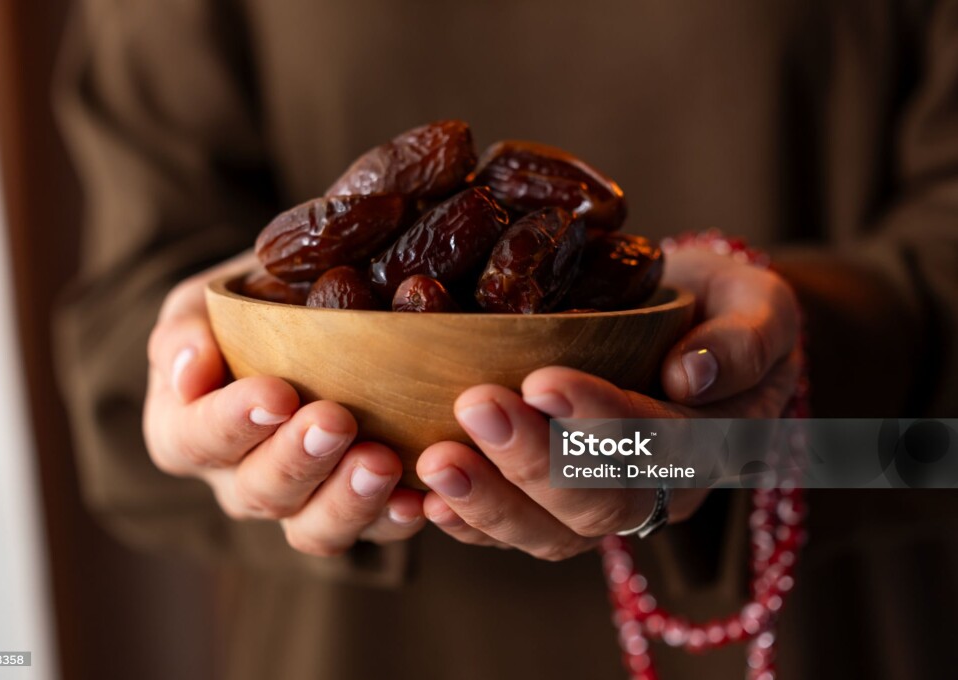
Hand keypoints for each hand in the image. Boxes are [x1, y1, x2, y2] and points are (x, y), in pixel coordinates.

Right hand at [143, 252, 425, 555]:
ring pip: (313, 528)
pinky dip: (396, 519)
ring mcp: (299, 504)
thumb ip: (185, 332)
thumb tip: (189, 373)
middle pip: (259, 491)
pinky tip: (420, 499)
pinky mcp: (355, 512)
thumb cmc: (247, 305)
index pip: (194, 439)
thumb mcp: (202, 303)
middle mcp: (238, 481)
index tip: (276, 394)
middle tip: (336, 421)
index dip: (232, 423)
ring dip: (348, 499)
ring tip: (381, 462)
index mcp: (186, 433)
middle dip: (299, 459)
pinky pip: (373, 532)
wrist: (307, 315)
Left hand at [415, 246, 800, 559]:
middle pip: (602, 503)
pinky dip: (470, 525)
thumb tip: (691, 374)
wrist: (693, 330)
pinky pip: (517, 534)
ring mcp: (605, 506)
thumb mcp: (758, 303)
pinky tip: (423, 502)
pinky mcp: (557, 508)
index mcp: (716, 441)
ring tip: (436, 463)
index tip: (544, 381)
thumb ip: (746, 337)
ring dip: (491, 502)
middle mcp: (660, 489)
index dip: (602, 419)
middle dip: (535, 462)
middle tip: (476, 409)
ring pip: (554, 534)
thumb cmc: (723, 309)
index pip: (661, 443)